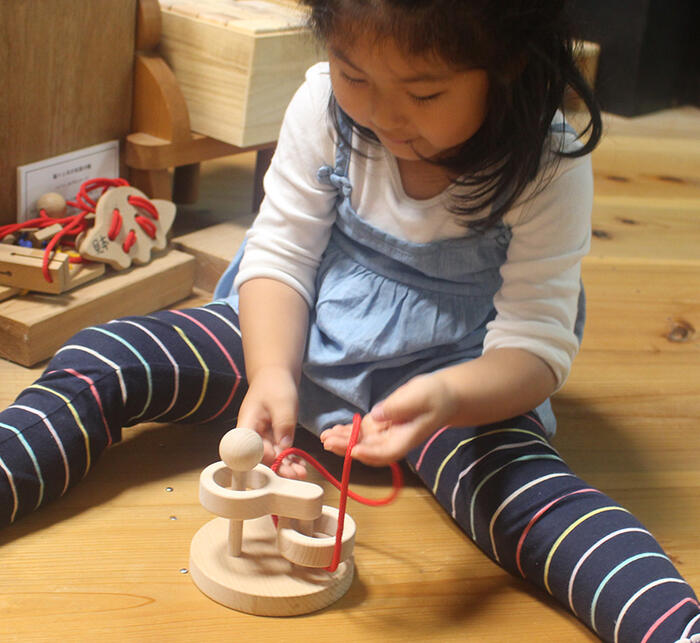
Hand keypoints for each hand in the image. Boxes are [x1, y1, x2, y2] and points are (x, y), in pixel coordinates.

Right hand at [236, 366, 306, 478]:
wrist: (276, 374)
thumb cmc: (274, 384)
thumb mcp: (282, 402)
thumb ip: (283, 424)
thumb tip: (284, 447)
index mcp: (247, 425)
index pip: (247, 449)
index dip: (261, 459)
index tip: (276, 461)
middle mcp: (252, 434)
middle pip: (261, 457)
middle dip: (278, 467)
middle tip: (295, 475)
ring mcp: (263, 436)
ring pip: (272, 457)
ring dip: (286, 466)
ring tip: (301, 473)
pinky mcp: (274, 436)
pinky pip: (281, 451)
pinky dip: (290, 458)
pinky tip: (300, 464)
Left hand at [320, 373, 457, 465]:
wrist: (442, 395)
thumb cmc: (435, 396)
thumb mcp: (419, 397)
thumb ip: (398, 408)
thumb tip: (375, 416)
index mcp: (405, 439)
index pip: (385, 453)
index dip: (369, 454)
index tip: (353, 450)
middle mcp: (392, 441)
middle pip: (367, 450)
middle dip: (347, 448)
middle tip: (328, 442)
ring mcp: (383, 434)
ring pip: (360, 443)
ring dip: (341, 441)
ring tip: (324, 437)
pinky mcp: (378, 425)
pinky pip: (360, 433)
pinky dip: (345, 432)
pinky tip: (331, 431)